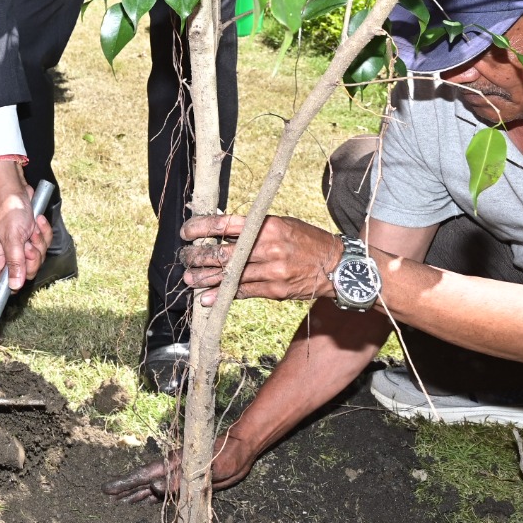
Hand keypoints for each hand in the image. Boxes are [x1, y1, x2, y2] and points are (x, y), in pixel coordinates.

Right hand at [0, 160, 51, 289]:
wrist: (17, 188)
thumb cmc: (9, 210)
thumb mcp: (12, 239)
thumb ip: (14, 263)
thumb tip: (14, 286)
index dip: (8, 286)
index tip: (20, 282)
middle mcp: (7, 253)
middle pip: (24, 272)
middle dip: (32, 258)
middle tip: (29, 245)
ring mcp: (20, 245)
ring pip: (36, 258)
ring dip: (39, 242)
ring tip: (32, 229)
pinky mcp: (31, 236)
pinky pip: (43, 244)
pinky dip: (43, 233)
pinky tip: (37, 222)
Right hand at [103, 431, 257, 503]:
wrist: (240, 451)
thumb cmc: (224, 456)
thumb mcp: (205, 469)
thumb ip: (180, 480)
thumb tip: (154, 488)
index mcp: (172, 464)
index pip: (143, 475)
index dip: (125, 483)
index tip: (108, 489)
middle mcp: (172, 470)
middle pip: (144, 483)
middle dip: (126, 490)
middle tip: (108, 497)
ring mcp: (179, 477)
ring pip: (153, 489)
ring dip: (138, 496)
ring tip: (122, 502)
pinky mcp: (188, 484)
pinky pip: (166, 494)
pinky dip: (154, 498)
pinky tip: (147, 501)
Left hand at [179, 214, 340, 305]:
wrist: (338, 265)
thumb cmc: (306, 241)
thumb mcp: (282, 224)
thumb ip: (254, 228)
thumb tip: (222, 232)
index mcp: (267, 226)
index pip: (226, 225)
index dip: (201, 228)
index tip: (186, 232)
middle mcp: (268, 247)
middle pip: (223, 253)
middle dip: (199, 256)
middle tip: (185, 258)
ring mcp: (272, 270)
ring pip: (230, 275)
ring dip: (206, 279)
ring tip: (189, 280)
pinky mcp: (275, 289)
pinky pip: (244, 292)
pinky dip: (223, 296)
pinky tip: (208, 299)